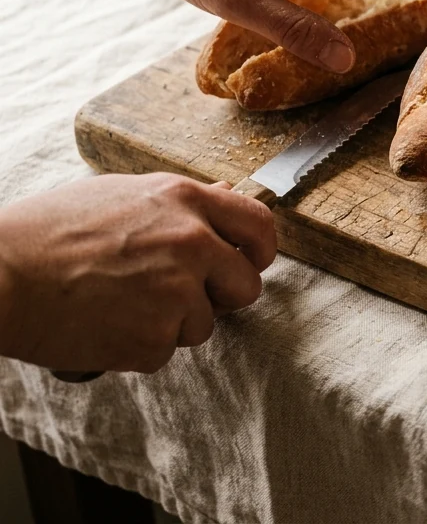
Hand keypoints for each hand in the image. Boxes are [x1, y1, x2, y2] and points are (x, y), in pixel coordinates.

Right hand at [0, 173, 275, 372]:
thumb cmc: (47, 232)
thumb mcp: (122, 195)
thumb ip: (181, 204)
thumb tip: (226, 197)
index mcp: (185, 201)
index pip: (258, 226)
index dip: (259, 251)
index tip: (250, 262)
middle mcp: (192, 243)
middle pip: (246, 286)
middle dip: (220, 296)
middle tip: (179, 296)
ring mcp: (177, 292)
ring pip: (203, 324)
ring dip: (170, 324)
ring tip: (119, 303)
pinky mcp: (154, 338)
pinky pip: (164, 352)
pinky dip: (138, 347)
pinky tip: (104, 324)